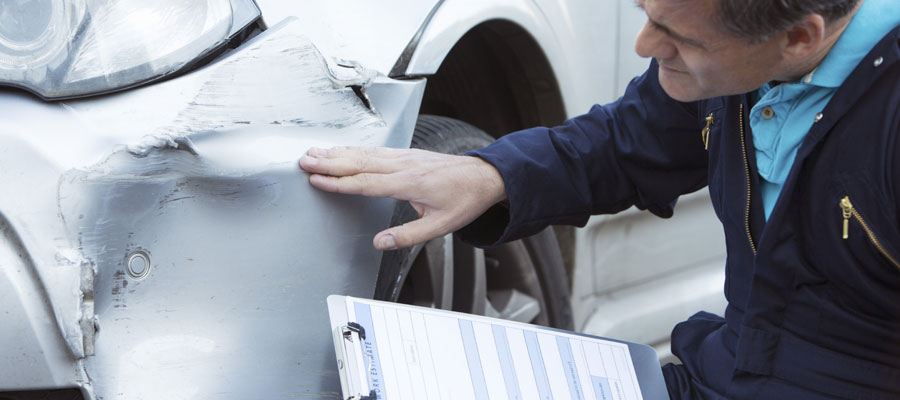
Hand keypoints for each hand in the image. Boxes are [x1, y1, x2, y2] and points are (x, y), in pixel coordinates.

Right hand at [299, 146, 506, 249]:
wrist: (485, 176)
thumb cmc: (465, 200)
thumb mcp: (440, 226)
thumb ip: (407, 236)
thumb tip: (379, 243)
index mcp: (409, 183)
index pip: (365, 182)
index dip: (339, 182)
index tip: (317, 180)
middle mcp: (404, 165)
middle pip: (359, 162)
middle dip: (329, 162)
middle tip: (304, 161)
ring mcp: (405, 156)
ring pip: (364, 153)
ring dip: (337, 152)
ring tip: (314, 152)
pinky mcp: (407, 154)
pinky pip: (375, 150)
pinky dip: (354, 149)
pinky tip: (342, 150)